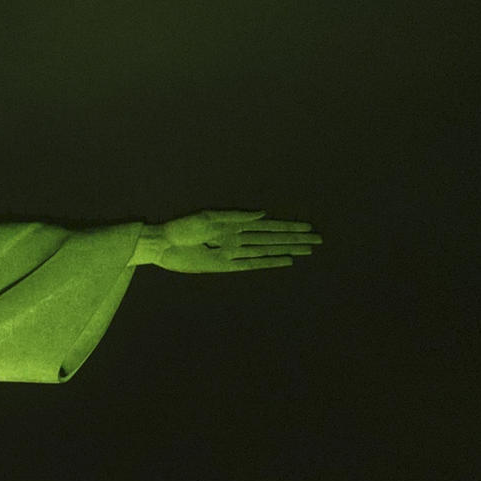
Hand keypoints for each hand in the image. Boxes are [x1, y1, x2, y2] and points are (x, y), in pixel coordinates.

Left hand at [140, 210, 320, 272]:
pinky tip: (284, 261)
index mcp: (234, 224)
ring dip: (286, 250)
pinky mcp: (224, 266)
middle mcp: (237, 239)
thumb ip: (237, 216)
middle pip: (272, 239)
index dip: (288, 227)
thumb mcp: (209, 217)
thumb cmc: (182, 227)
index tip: (309, 228)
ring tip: (307, 250)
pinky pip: (250, 265)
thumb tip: (264, 213)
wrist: (162, 244)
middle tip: (318, 240)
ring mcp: (232, 253)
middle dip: (294, 239)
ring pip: (266, 251)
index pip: (268, 226)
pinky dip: (267, 263)